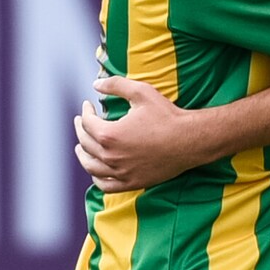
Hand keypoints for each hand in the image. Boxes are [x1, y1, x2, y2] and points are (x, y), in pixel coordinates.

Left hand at [73, 76, 201, 192]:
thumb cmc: (167, 116)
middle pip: (85, 144)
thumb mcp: (141, 92)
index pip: (87, 123)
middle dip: (81, 130)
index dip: (85, 112)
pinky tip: (96, 170)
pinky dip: (97, 178)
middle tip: (81, 121)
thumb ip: (116, 85)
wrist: (189, 140)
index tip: (88, 105)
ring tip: (80, 146)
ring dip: (83, 155)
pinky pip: (106, 185)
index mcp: (110, 135)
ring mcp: (121, 172)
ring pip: (91, 166)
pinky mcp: (132, 182)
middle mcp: (111, 157)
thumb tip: (95, 84)